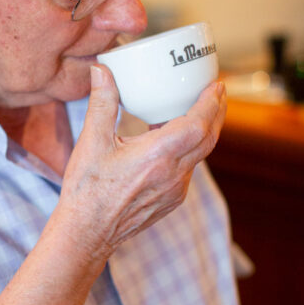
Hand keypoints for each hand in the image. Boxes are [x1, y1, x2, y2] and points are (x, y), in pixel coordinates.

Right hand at [57, 64, 226, 258]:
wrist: (86, 233)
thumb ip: (101, 103)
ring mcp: (175, 190)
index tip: (216, 84)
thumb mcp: (91, 142)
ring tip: (198, 109)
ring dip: (204, 130)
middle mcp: (173, 175)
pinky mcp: (171, 200)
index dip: (210, 103)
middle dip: (216, 111)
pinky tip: (174, 140)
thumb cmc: (87, 191)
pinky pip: (188, 169)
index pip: (198, 125)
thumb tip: (101, 70)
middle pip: (208, 138)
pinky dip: (189, 148)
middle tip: (217, 90)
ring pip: (200, 154)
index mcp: (157, 157)